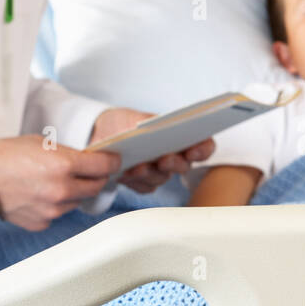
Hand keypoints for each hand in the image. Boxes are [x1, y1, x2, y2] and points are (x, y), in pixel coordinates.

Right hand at [0, 136, 121, 230]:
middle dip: (96, 177)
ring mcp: (53, 210)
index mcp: (64, 165)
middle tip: (89, 170)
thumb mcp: (42, 143)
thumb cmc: (6, 156)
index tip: (113, 161)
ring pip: (78, 201)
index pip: (105, 166)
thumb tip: (90, 160)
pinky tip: (41, 194)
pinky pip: (60, 213)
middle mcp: (62, 190)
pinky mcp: (43, 223)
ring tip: (55, 181)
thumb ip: (69, 154)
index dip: (112, 162)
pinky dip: (57, 205)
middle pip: (97, 186)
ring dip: (75, 192)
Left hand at [89, 107, 214, 194]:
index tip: (193, 151)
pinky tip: (124, 174)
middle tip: (164, 159)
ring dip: (150, 173)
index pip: (203, 146)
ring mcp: (159, 171)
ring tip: (136, 167)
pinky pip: (144, 188)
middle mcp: (174, 156)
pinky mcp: (143, 183)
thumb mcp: (135, 117)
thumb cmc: (125, 123)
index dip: (203, 149)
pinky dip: (135, 181)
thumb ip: (150, 123)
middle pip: (184, 166)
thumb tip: (158, 127)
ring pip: (162, 178)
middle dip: (174, 163)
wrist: (101, 134)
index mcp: (180, 137)